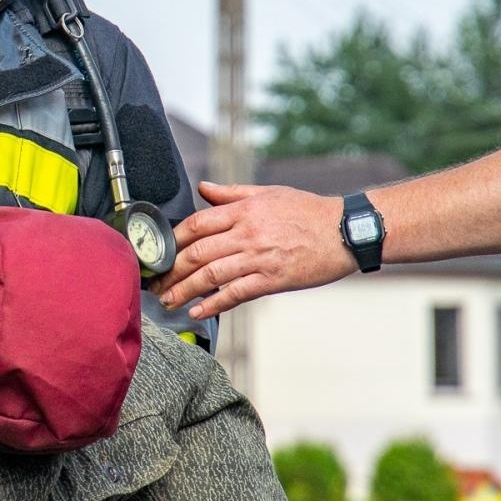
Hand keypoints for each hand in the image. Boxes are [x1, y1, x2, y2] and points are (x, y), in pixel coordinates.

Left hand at [152, 182, 355, 319]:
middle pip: (197, 252)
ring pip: (211, 275)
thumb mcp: (268, 193)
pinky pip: (236, 293)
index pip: (197, 224)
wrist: (345, 231)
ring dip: (184, 290)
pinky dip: (214, 304)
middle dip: (171, 270)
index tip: (158, 252)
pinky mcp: (273, 279)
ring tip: (167, 301)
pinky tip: (197, 312)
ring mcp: (259, 257)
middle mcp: (247, 233)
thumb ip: (231, 193)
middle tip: (154, 283)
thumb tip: (203, 188)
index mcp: (244, 210)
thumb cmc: (308, 210)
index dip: (173, 240)